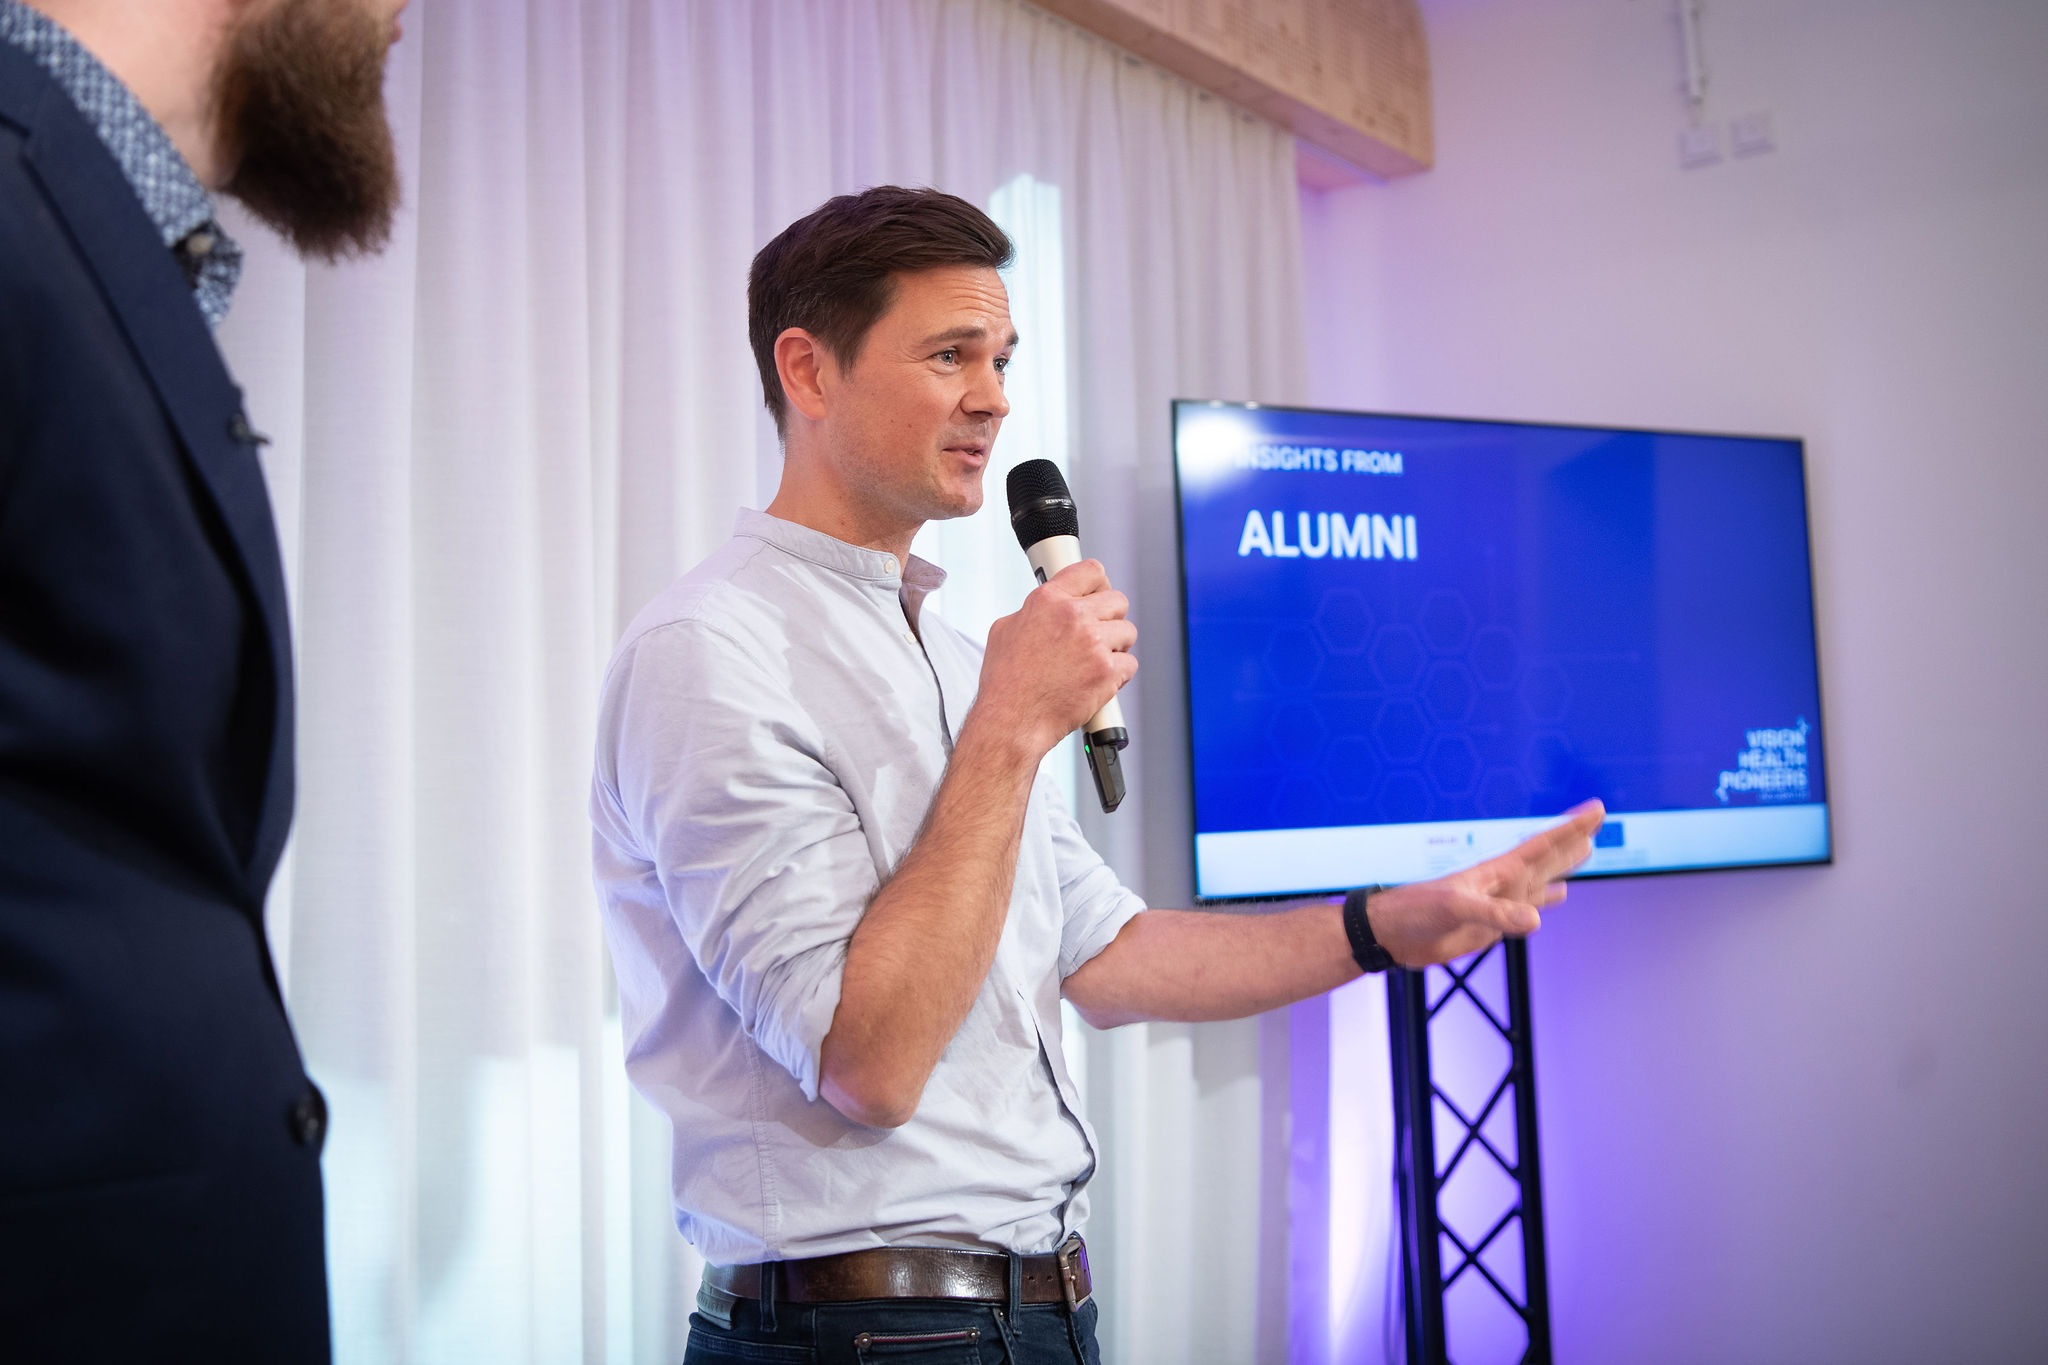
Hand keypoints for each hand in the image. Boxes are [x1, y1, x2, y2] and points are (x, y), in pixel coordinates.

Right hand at [974, 559, 1137, 756]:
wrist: (1012, 720)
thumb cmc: (1005, 682)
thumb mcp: (1005, 629)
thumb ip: (1032, 611)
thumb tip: (1047, 609)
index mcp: (1048, 601)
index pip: (1090, 571)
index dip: (1097, 584)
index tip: (1098, 593)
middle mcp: (1073, 617)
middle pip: (1117, 600)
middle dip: (1111, 617)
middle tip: (1100, 632)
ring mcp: (1093, 644)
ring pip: (1128, 632)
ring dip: (1117, 646)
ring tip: (1098, 660)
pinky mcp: (1107, 672)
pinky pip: (1130, 664)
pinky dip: (1119, 674)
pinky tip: (1100, 680)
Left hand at [1365, 800, 1604, 967]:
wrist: (1392, 934)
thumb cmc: (1416, 912)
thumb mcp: (1456, 908)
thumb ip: (1495, 914)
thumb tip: (1535, 919)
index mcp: (1497, 872)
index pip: (1542, 844)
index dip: (1570, 827)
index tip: (1596, 809)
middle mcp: (1502, 883)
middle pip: (1547, 857)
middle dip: (1573, 839)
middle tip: (1598, 820)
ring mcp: (1498, 903)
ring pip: (1541, 880)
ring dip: (1564, 866)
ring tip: (1587, 850)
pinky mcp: (1491, 924)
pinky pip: (1527, 909)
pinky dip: (1545, 901)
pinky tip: (1559, 896)